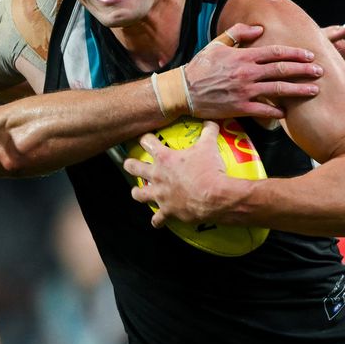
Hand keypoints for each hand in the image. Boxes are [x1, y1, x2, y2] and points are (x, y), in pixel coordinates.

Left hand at [123, 121, 251, 226]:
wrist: (214, 196)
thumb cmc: (209, 169)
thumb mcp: (209, 146)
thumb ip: (208, 131)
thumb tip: (211, 121)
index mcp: (164, 158)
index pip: (147, 143)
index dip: (145, 139)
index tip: (145, 139)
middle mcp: (157, 176)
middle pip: (134, 168)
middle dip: (130, 165)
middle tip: (130, 164)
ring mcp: (160, 195)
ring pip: (139, 194)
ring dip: (138, 192)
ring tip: (137, 192)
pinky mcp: (168, 211)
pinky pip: (157, 219)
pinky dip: (157, 221)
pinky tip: (157, 222)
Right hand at [185, 24, 321, 119]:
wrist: (183, 91)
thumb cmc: (200, 67)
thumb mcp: (217, 44)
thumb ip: (238, 33)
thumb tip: (259, 28)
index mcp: (244, 56)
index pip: (275, 52)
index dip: (295, 53)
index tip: (310, 55)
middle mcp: (247, 73)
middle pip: (282, 70)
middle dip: (304, 70)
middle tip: (319, 71)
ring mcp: (245, 91)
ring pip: (278, 90)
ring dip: (298, 90)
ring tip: (314, 90)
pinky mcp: (240, 108)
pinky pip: (264, 110)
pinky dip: (277, 112)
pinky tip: (288, 113)